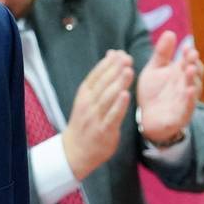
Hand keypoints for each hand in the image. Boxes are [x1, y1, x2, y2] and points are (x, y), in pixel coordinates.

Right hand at [61, 49, 133, 179]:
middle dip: (115, 70)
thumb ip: (102, 77)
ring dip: (118, 84)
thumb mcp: (89, 97)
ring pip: (107, 98)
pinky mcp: (103, 131)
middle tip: (127, 59)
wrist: (75, 150)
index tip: (120, 53)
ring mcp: (95, 117)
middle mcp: (88, 104)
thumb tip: (112, 53)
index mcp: (85, 94)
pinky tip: (126, 95)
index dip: (108, 64)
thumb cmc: (86, 121)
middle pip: (103, 84)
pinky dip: (119, 106)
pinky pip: (112, 116)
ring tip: (128, 71)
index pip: (96, 75)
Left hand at [136, 29, 203, 146]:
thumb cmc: (153, 93)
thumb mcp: (155, 70)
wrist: (146, 120)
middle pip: (195, 74)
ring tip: (189, 69)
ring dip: (193, 79)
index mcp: (181, 74)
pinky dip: (190, 100)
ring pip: (194, 89)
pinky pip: (188, 108)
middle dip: (194, 64)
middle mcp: (187, 86)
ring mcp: (186, 101)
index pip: (190, 62)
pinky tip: (189, 91)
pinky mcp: (181, 116)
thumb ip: (162, 54)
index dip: (190, 55)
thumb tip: (170, 32)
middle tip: (191, 55)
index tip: (186, 47)